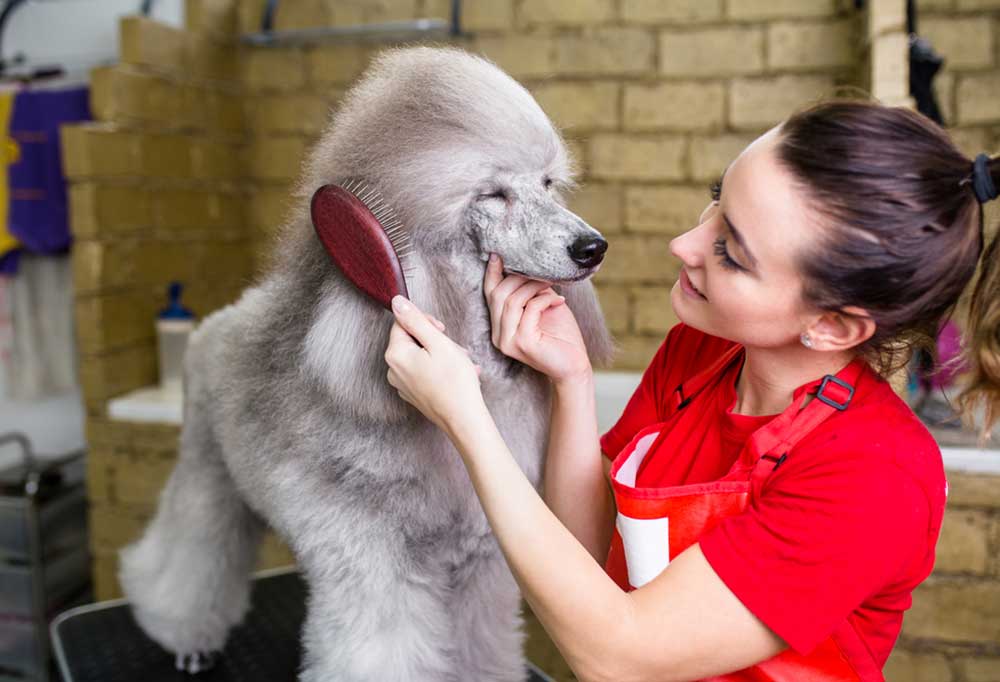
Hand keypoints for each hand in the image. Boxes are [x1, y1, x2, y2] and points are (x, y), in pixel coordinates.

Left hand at [385, 296, 485, 432]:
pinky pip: (422, 373)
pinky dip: (438, 370)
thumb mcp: (438, 342)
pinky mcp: (413, 395)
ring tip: (461, 364)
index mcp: (395, 354)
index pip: (402, 323)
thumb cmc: (455, 381)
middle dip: (435, 340)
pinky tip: (456, 376)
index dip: (424, 322)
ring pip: (419, 357)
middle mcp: (393, 370)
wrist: (464, 420)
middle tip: (455, 350)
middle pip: (411, 340)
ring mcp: (402, 385)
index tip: (443, 331)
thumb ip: (416, 320)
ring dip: (440, 355)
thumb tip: (396, 301)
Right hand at [484, 253, 591, 383]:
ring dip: (533, 286)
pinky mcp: (522, 342)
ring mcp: (508, 341)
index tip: (499, 254)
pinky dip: (545, 300)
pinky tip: (559, 300)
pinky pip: (530, 309)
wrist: (575, 366)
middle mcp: (499, 335)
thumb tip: (525, 267)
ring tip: (551, 282)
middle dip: (519, 277)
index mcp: (500, 327)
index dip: (492, 273)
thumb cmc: (561, 337)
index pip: (490, 295)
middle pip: (498, 294)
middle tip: (540, 271)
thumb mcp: (542, 307)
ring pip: (512, 300)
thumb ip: (530, 292)